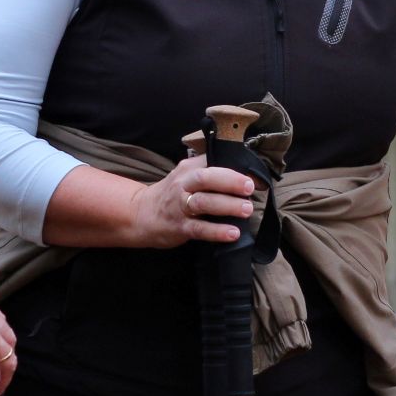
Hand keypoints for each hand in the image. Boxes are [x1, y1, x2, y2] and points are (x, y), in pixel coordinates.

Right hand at [127, 154, 256, 248]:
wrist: (141, 214)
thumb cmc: (172, 194)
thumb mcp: (186, 175)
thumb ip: (209, 171)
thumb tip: (245, 174)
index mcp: (188, 169)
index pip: (212, 162)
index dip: (235, 167)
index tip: (255, 175)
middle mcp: (183, 185)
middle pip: (206, 178)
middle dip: (230, 181)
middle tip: (250, 187)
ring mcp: (180, 206)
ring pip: (204, 202)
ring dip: (227, 205)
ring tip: (246, 209)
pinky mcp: (179, 227)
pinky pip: (199, 229)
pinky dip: (217, 231)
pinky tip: (232, 233)